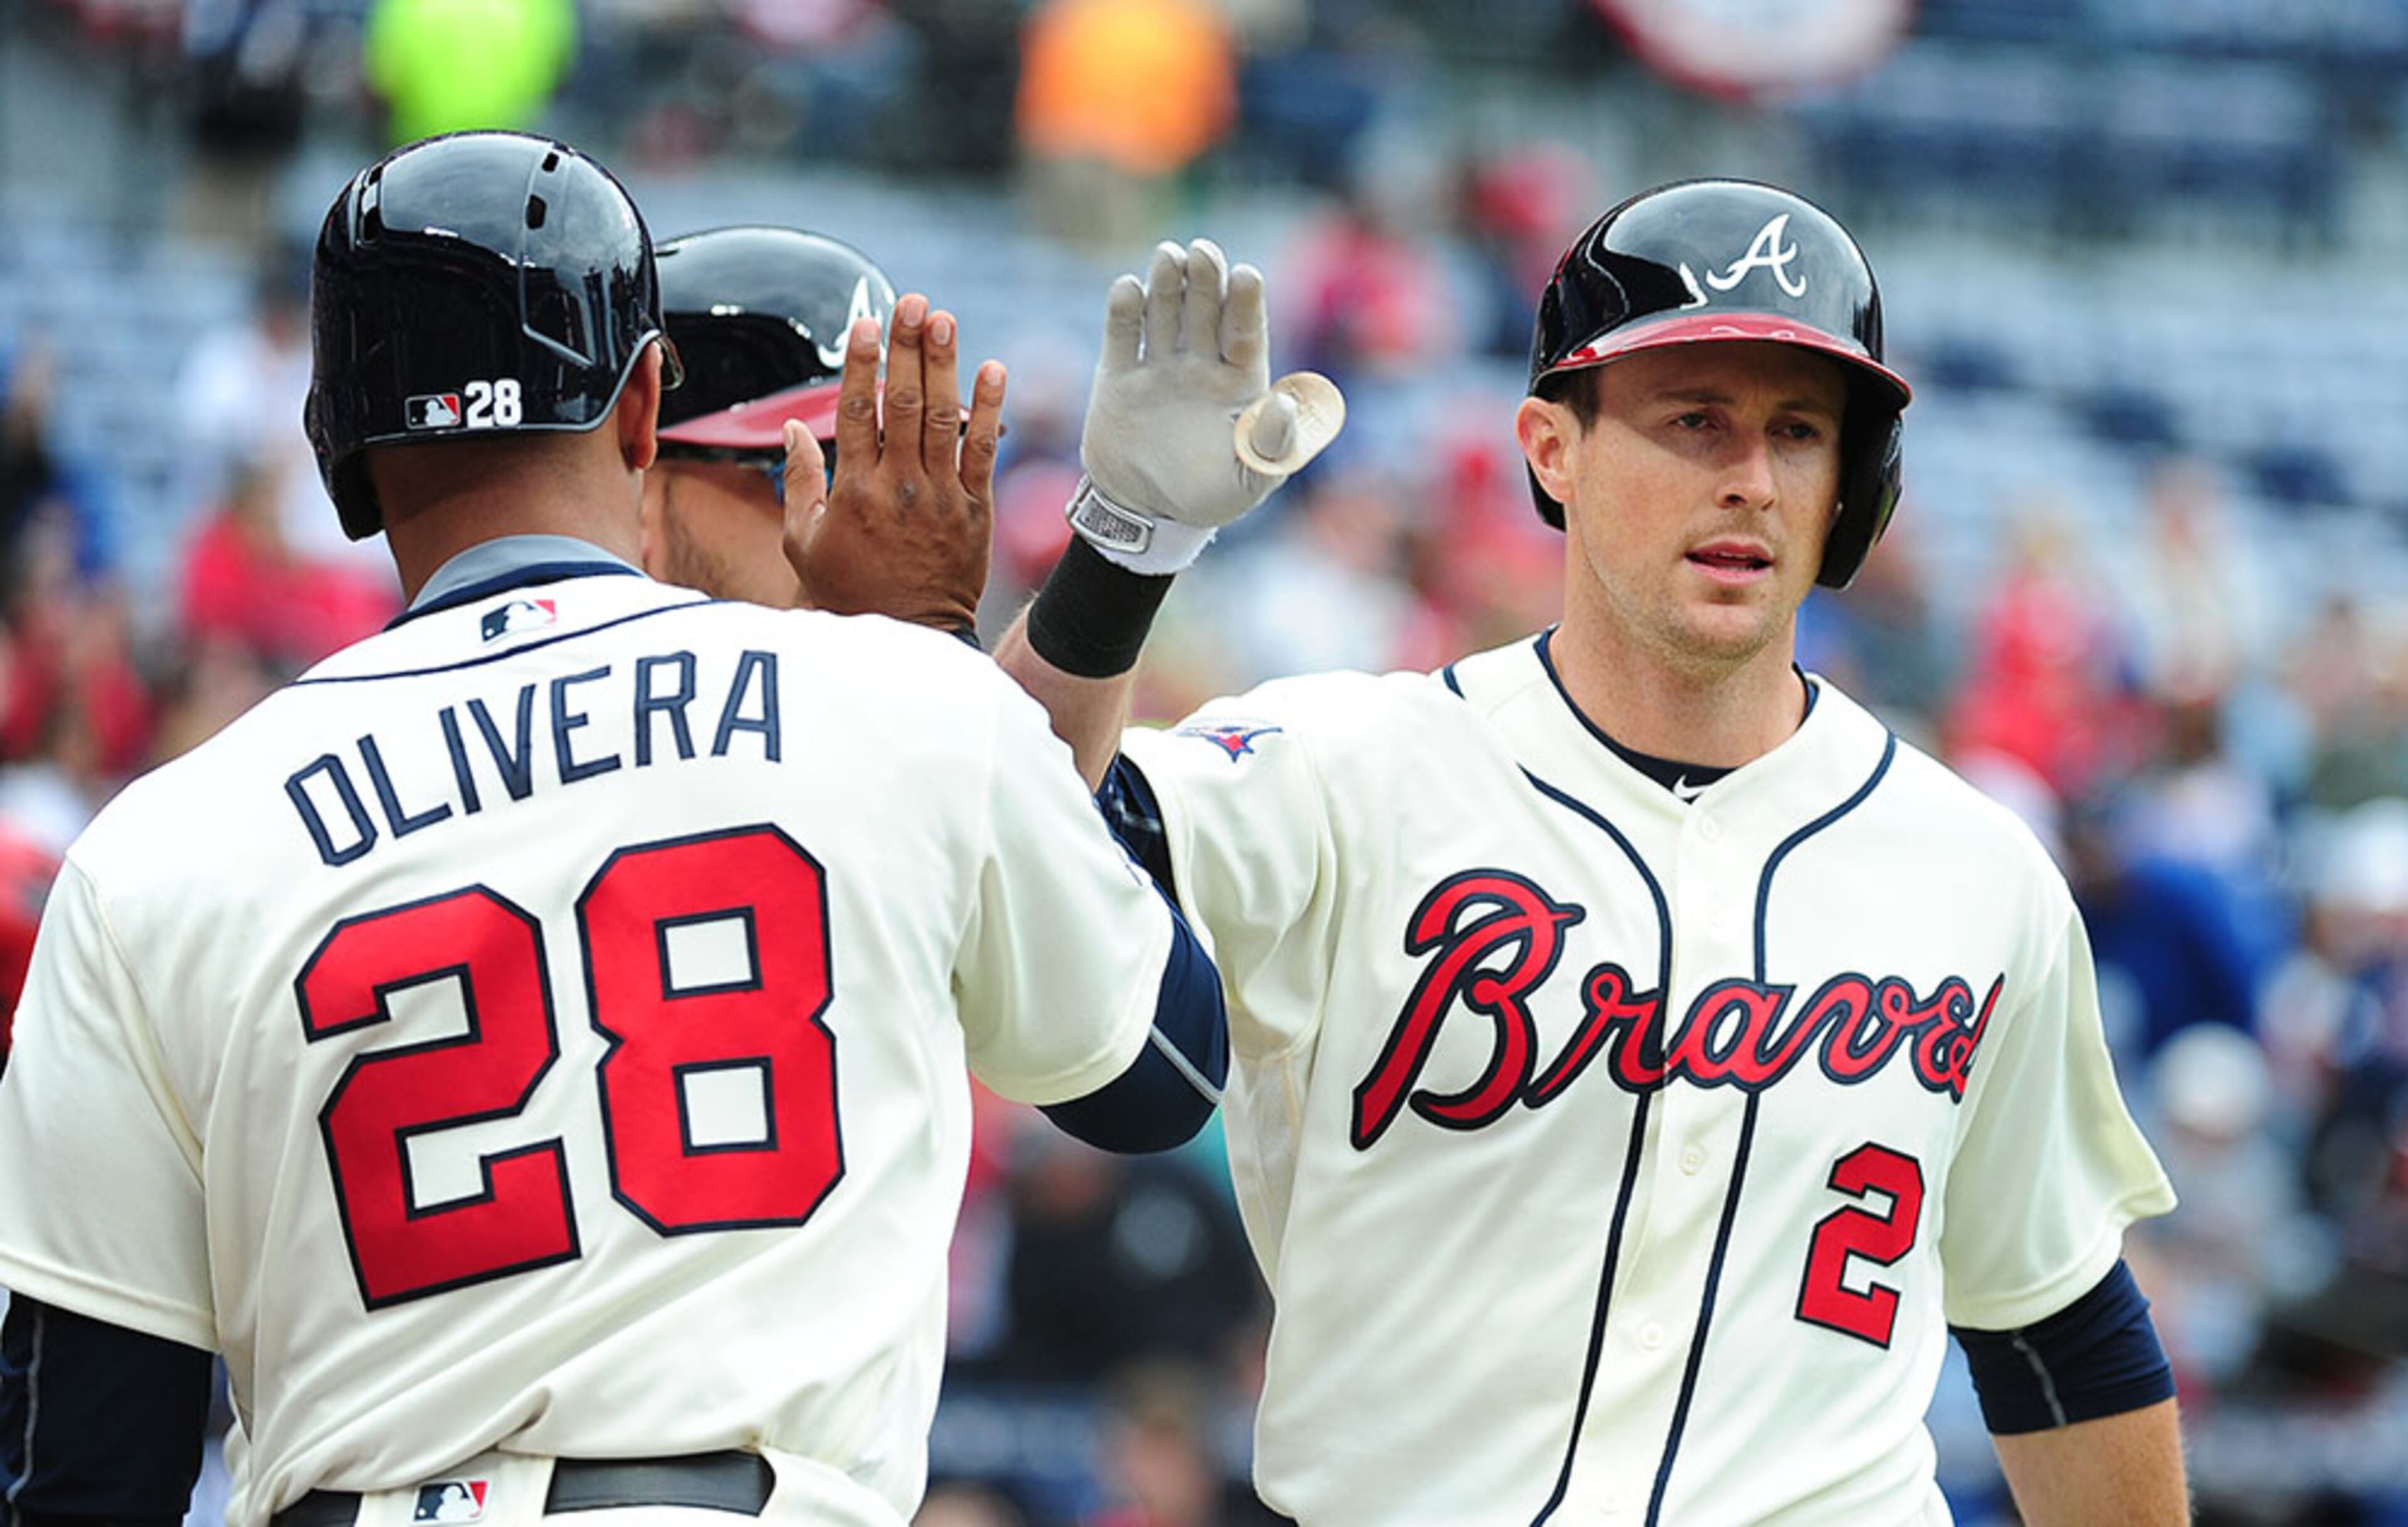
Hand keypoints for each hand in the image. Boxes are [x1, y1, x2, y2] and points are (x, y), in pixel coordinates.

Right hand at [783, 293, 1004, 634]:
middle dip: (907, 348)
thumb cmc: (848, 591)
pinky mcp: (975, 511)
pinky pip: (983, 452)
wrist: (907, 638)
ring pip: (943, 419)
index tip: (866, 323)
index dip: (861, 364)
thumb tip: (793, 426)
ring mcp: (941, 498)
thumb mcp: (803, 542)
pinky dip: (991, 410)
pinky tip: (994, 369)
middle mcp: (898, 488)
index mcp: (853, 491)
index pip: (856, 413)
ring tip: (945, 319)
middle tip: (913, 303)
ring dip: (945, 365)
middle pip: (903, 404)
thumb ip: (800, 481)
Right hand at [1073, 239, 1343, 570]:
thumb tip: (1286, 402)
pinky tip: (1128, 288)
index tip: (1247, 275)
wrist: (1147, 512)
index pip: (1245, 333)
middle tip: (1204, 251)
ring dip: (1167, 284)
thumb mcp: (1251, 480)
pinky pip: (1122, 337)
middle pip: (1205, 312)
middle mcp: (1200, 365)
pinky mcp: (1119, 376)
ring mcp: (1159, 366)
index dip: (1246, 304)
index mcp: (1239, 382)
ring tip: (1169, 255)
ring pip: (1164, 313)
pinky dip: (1124, 312)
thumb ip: (1274, 445)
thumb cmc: (1209, 496)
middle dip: (1206, 280)